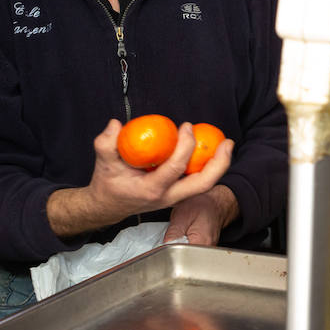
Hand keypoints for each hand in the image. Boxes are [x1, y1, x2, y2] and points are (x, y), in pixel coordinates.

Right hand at [47, 120, 234, 237]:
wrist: (108, 206)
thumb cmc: (108, 183)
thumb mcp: (102, 162)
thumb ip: (105, 143)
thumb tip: (116, 124)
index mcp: (151, 189)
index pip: (175, 168)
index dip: (184, 146)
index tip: (186, 126)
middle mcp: (168, 196)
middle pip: (203, 184)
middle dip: (219, 163)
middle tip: (227, 142)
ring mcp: (175, 197)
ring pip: (205, 185)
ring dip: (219, 166)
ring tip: (226, 145)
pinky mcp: (178, 194)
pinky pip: (198, 181)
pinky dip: (209, 167)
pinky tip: (212, 150)